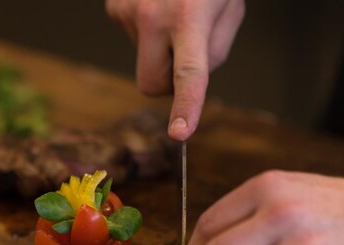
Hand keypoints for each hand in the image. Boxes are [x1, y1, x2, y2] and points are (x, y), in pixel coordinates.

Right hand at [105, 0, 244, 139]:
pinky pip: (133, 41)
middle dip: (167, 83)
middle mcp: (152, 16)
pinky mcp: (114, 8)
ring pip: (142, 62)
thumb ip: (212, 53)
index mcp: (189, 16)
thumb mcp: (229, 11)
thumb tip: (185, 81)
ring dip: (159, 51)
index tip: (179, 134)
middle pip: (151, 84)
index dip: (185, 106)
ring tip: (174, 15)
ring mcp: (127, 12)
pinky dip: (147, 34)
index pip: (189, 73)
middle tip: (184, 55)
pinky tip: (157, 8)